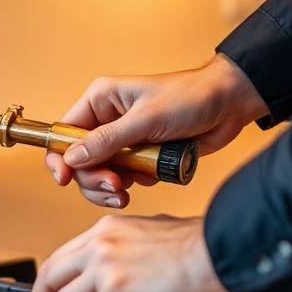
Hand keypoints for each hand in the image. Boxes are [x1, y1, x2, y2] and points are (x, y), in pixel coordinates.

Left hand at [27, 214, 233, 291]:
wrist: (225, 253)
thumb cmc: (204, 251)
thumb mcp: (154, 237)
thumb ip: (128, 252)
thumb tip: (124, 277)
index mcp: (107, 231)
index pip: (61, 259)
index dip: (50, 287)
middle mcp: (99, 245)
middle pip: (48, 280)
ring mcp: (104, 268)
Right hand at [45, 54, 267, 207]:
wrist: (230, 105)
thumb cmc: (191, 98)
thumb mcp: (146, 119)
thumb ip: (108, 141)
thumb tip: (72, 158)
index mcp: (100, 101)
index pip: (63, 132)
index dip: (60, 158)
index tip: (65, 180)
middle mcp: (106, 120)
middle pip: (80, 160)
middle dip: (93, 178)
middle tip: (116, 187)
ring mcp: (123, 140)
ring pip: (100, 174)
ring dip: (111, 187)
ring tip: (127, 193)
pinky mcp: (140, 155)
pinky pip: (123, 178)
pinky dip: (132, 185)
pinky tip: (150, 179)